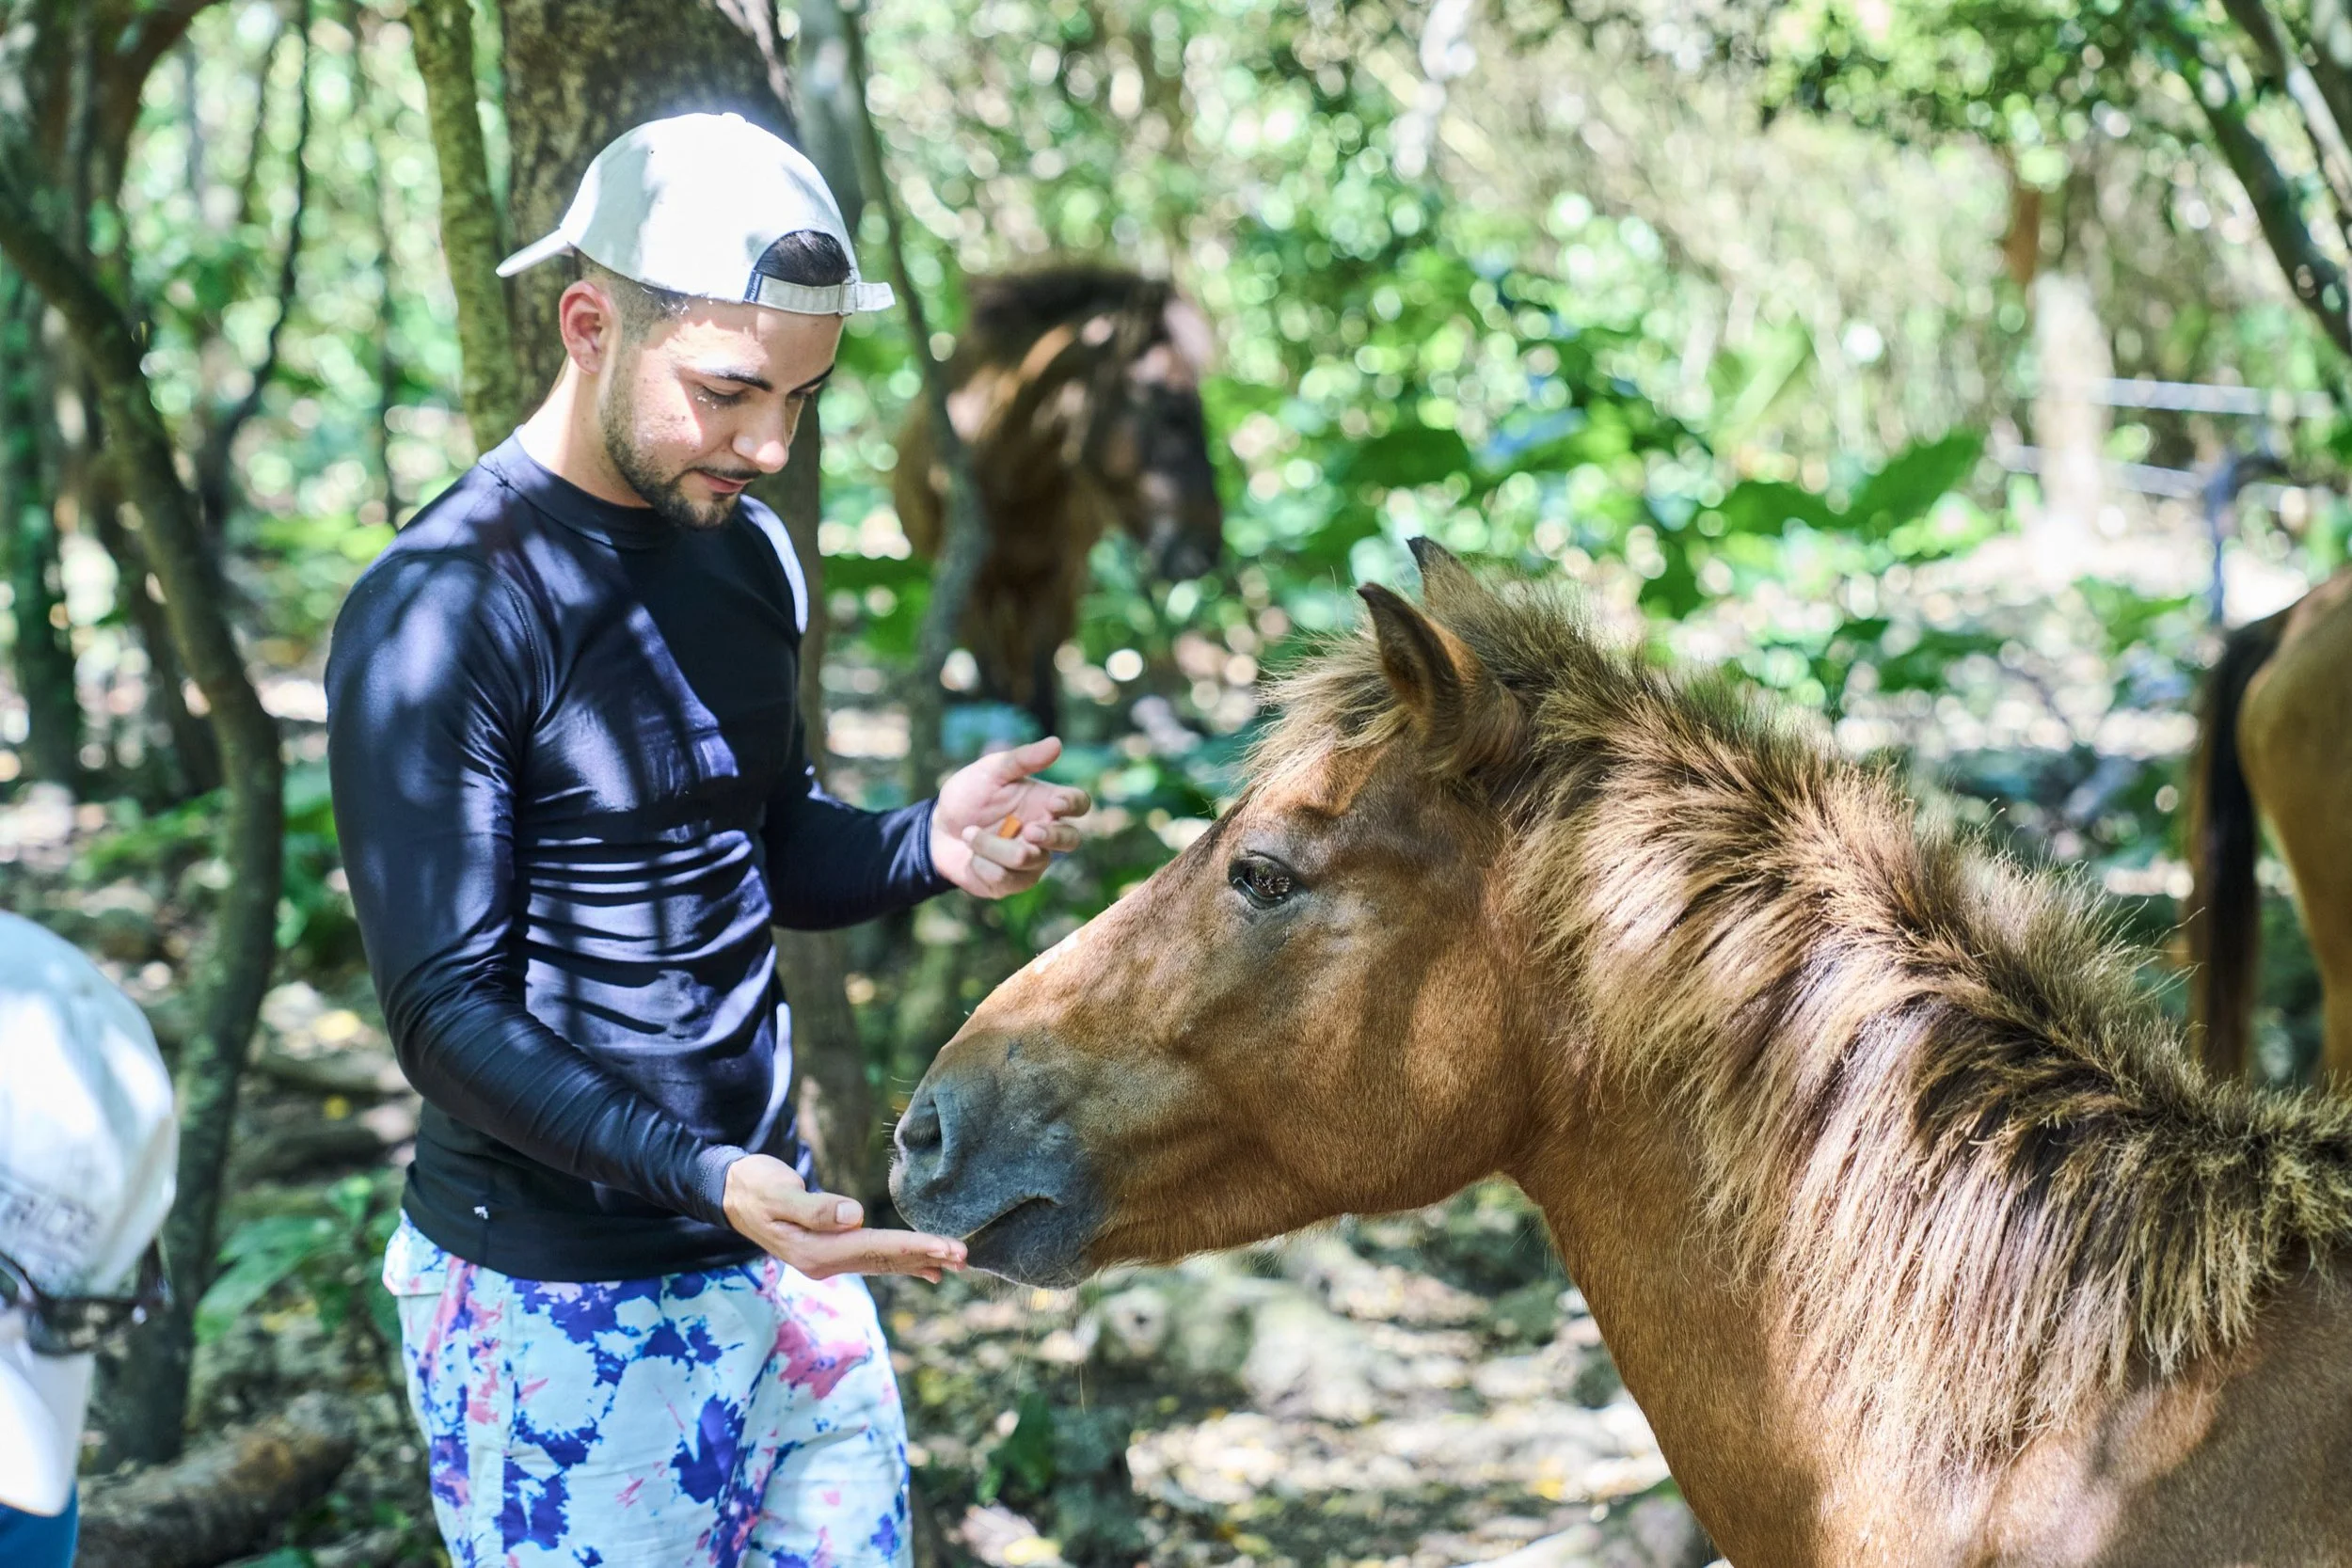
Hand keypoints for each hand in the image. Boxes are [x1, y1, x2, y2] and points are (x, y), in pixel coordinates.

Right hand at [721, 1154, 966, 1281]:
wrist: (729, 1192)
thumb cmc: (754, 1185)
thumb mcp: (778, 1192)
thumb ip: (814, 1207)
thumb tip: (853, 1216)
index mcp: (815, 1251)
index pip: (875, 1249)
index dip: (914, 1247)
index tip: (948, 1247)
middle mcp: (824, 1262)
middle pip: (884, 1260)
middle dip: (927, 1257)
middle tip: (967, 1256)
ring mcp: (827, 1259)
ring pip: (882, 1262)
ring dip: (919, 1261)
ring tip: (957, 1263)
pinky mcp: (830, 1249)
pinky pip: (873, 1257)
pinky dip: (901, 1260)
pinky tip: (927, 1268)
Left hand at [929, 736, 1091, 898]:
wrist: (936, 829)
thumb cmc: (968, 795)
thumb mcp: (991, 771)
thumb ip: (1022, 759)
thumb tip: (1056, 743)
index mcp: (1046, 802)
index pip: (1078, 804)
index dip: (1073, 805)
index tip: (1054, 803)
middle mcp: (1044, 833)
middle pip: (1071, 840)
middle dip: (1052, 837)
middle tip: (1029, 831)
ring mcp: (1031, 861)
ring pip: (1029, 860)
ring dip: (993, 846)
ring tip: (969, 834)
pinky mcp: (1011, 882)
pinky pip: (1005, 878)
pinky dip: (982, 863)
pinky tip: (971, 856)